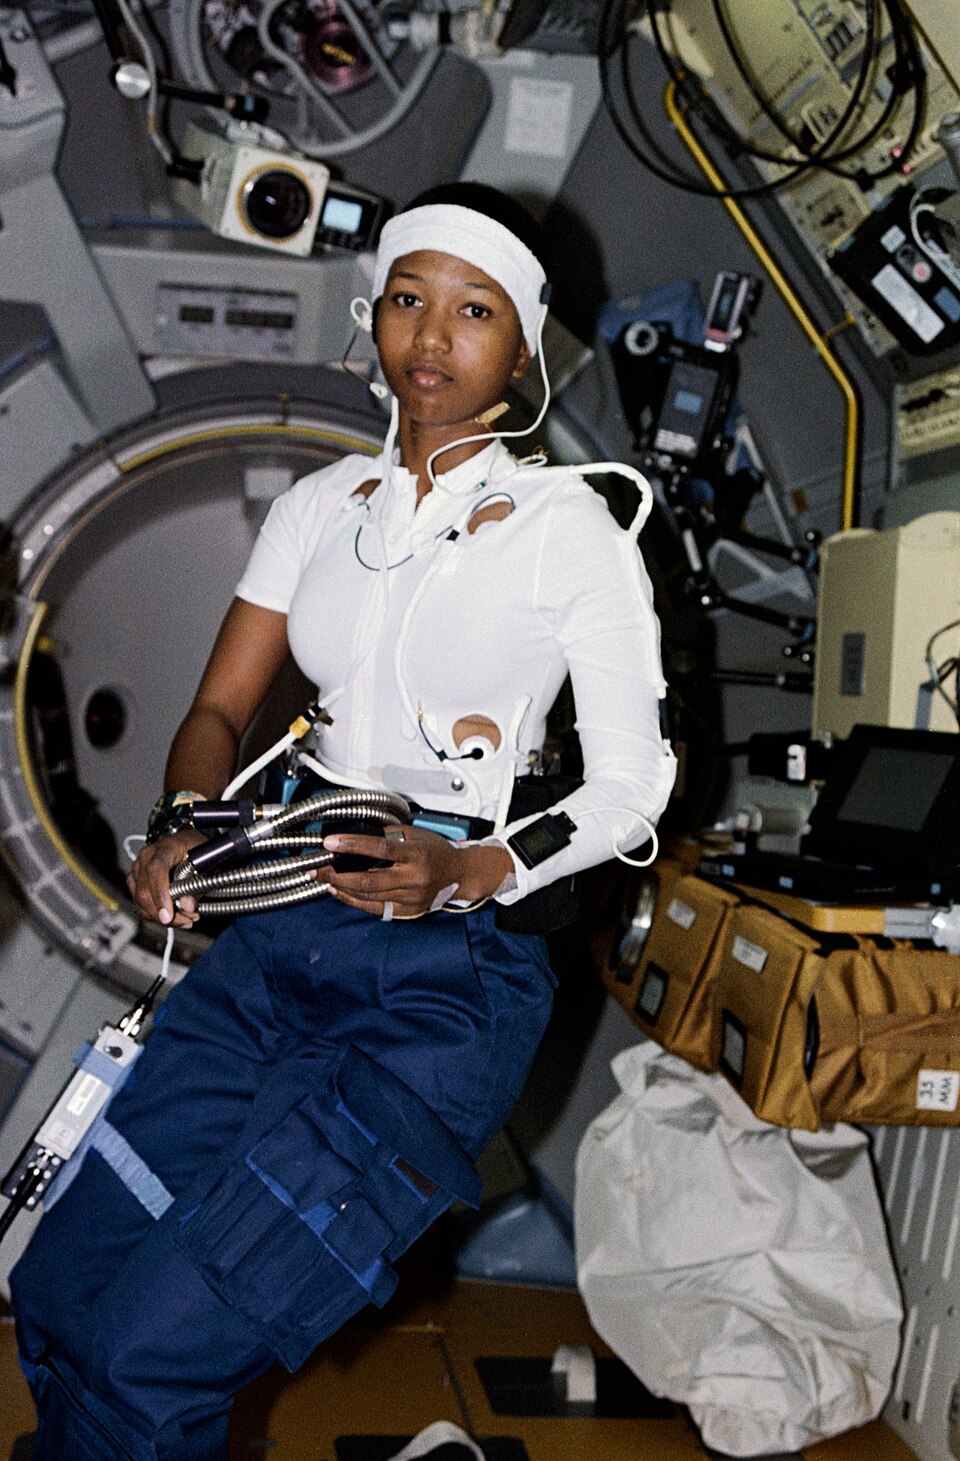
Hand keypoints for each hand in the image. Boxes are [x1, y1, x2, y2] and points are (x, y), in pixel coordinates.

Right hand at [127, 828, 206, 927]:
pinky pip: (140, 903)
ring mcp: (138, 868)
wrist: (183, 841)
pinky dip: (155, 914)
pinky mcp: (134, 880)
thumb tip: (188, 906)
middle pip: (145, 891)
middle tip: (186, 921)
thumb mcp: (205, 861)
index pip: (156, 870)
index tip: (167, 915)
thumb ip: (197, 883)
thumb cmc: (194, 848)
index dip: (161, 894)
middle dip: (164, 914)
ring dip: (162, 917)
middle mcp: (146, 857)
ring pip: (140, 901)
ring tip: (184, 919)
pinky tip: (173, 917)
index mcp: (166, 847)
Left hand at [321, 825, 511, 919]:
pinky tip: (340, 892)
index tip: (331, 842)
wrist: (460, 874)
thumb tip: (355, 832)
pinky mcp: (408, 911)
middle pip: (369, 880)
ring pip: (369, 897)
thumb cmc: (436, 851)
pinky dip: (354, 901)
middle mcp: (414, 879)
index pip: (380, 849)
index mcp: (417, 855)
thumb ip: (388, 835)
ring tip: (324, 879)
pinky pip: (375, 908)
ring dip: (342, 888)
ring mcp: (411, 899)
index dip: (353, 845)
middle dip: (338, 874)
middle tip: (318, 868)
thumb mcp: (415, 835)